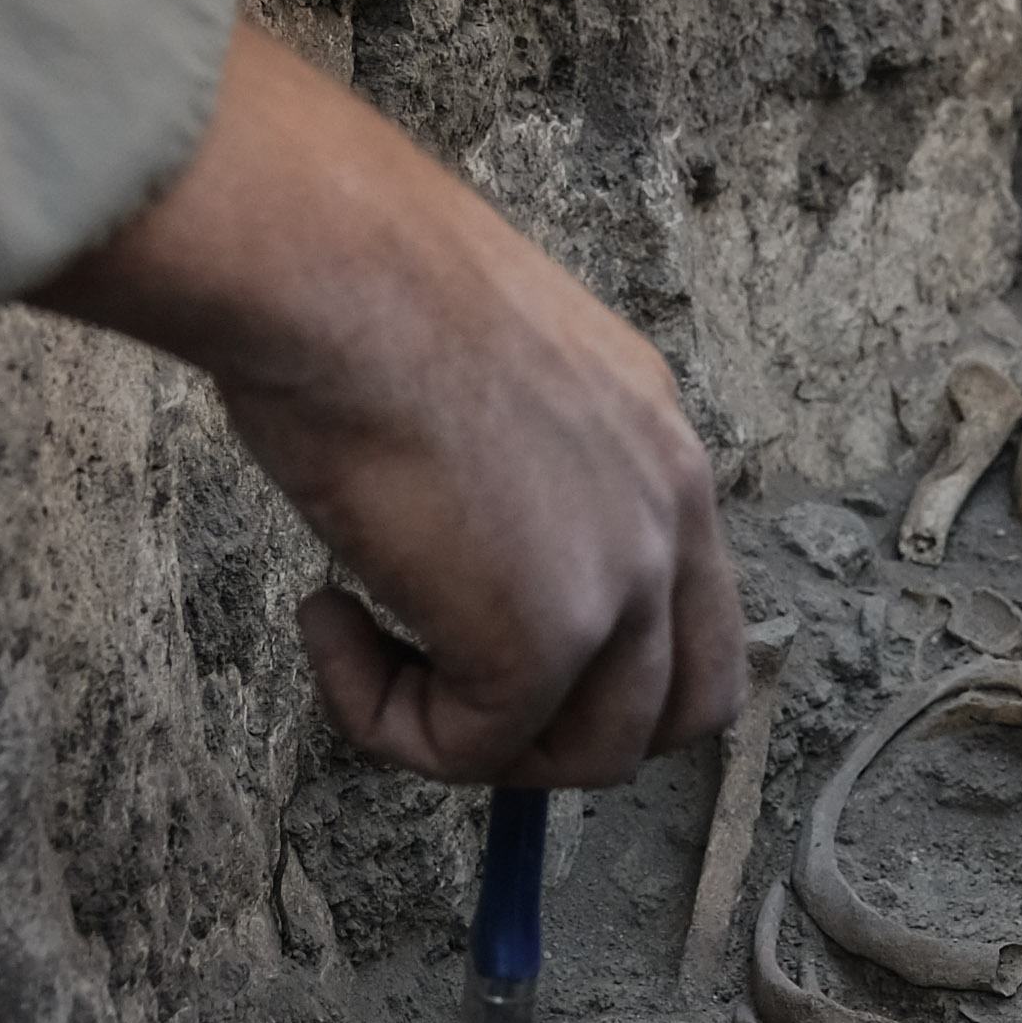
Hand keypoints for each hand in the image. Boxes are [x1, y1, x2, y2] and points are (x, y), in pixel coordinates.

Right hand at [40, 22, 745, 785]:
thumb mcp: (491, 379)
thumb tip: (460, 536)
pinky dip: (384, 719)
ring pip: (587, 753)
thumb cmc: (364, 289)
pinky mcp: (538, 643)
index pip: (696, 616)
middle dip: (563, 733)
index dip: (609, 670)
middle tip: (446, 687)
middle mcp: (668, 514)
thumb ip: (519, 467)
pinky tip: (325, 619)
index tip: (498, 642)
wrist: (331, 269)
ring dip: (472, 736)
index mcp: (662, 445)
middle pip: (679, 711)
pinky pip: (470, 750)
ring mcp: (618, 583)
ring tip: (367, 648)